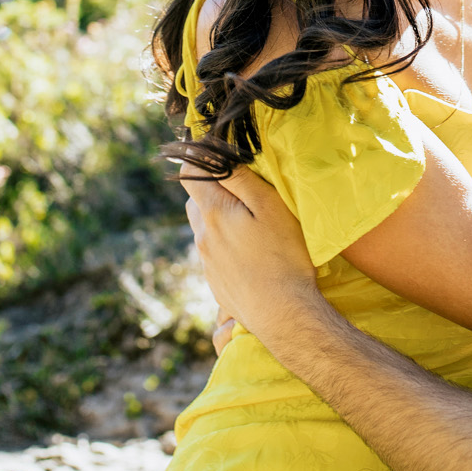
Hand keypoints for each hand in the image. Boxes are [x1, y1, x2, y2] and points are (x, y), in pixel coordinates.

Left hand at [180, 167, 323, 347]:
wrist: (283, 315)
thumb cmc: (283, 256)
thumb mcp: (270, 207)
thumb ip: (240, 179)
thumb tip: (214, 155)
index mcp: (212, 213)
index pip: (187, 174)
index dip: (201, 162)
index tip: (221, 160)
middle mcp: (202, 237)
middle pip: (196, 202)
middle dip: (214, 193)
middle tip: (246, 197)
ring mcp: (207, 263)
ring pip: (205, 229)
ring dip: (220, 222)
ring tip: (252, 229)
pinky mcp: (216, 283)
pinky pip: (215, 255)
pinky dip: (227, 247)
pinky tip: (253, 256)